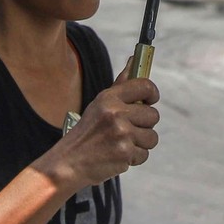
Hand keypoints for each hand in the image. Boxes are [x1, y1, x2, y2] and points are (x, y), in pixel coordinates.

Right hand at [46, 61, 159, 189]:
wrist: (69, 162)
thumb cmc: (87, 132)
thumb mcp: (99, 105)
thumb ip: (121, 86)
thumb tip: (134, 61)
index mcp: (109, 97)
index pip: (145, 86)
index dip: (152, 93)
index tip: (150, 100)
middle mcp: (116, 112)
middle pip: (153, 115)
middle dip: (144, 124)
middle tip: (128, 129)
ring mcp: (121, 133)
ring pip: (152, 137)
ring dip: (141, 143)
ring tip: (121, 143)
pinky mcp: (125, 153)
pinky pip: (144, 154)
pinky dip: (134, 158)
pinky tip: (118, 155)